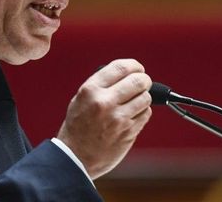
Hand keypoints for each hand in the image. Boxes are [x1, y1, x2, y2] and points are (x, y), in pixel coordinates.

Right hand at [56, 59, 151, 178]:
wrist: (75, 157)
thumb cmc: (78, 126)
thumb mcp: (80, 99)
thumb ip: (101, 84)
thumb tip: (125, 73)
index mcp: (91, 90)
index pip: (121, 67)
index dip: (134, 65)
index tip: (138, 68)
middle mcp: (104, 102)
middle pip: (138, 81)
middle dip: (144, 80)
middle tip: (143, 83)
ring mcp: (118, 118)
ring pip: (145, 97)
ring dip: (143, 97)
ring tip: (135, 101)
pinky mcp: (128, 132)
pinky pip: (145, 114)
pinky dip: (142, 112)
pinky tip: (132, 115)